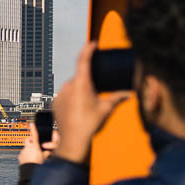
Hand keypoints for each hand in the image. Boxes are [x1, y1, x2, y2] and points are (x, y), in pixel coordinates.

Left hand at [17, 120, 54, 165]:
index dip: (33, 129)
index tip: (32, 123)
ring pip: (26, 147)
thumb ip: (47, 152)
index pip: (34, 135)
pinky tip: (29, 160)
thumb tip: (50, 150)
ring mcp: (23, 152)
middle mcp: (28, 148)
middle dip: (30, 140)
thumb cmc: (38, 164)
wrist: (30, 171)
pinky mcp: (20, 156)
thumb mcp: (45, 158)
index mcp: (35, 147)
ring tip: (33, 156)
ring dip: (29, 150)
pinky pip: (23, 153)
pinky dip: (26, 155)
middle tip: (34, 144)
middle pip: (28, 140)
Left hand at [51, 42, 131, 163]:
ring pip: (72, 86)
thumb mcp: (106, 109)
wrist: (73, 140)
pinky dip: (72, 98)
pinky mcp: (55, 102)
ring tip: (88, 103)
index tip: (93, 44)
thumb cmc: (90, 124)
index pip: (84, 60)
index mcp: (81, 83)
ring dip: (80, 90)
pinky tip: (78, 109)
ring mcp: (60, 94)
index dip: (88, 49)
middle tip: (97, 89)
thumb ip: (118, 98)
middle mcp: (68, 86)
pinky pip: (65, 95)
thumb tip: (129, 93)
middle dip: (88, 80)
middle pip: (80, 76)